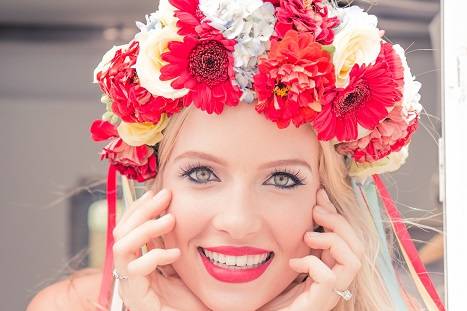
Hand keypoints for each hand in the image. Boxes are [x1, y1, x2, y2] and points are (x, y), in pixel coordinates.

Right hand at [112, 189, 208, 310]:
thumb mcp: (179, 260)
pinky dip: (155, 256)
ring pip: (121, 246)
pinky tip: (175, 254)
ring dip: (146, 228)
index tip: (156, 192)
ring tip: (170, 220)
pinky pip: (136, 269)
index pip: (127, 226)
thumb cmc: (189, 295)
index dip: (139, 206)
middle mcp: (129, 269)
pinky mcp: (136, 296)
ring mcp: (130, 283)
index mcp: (137, 258)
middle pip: (121, 231)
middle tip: (165, 196)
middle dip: (142, 209)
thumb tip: (171, 211)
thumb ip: (170, 240)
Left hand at [259, 189, 363, 310]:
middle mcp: (336, 281)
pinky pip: (329, 277)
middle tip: (316, 210)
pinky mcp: (321, 302)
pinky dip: (312, 263)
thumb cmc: (274, 294)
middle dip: (338, 221)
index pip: (347, 237)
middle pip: (357, 245)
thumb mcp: (289, 259)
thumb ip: (300, 243)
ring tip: (308, 236)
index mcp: (330, 268)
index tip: (319, 194)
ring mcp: (330, 293)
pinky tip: (294, 264)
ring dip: (332, 239)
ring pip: (354, 259)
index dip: (335, 213)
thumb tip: (304, 212)